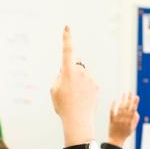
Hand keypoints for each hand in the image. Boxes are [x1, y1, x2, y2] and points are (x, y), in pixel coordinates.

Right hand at [50, 26, 98, 147]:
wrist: (78, 120)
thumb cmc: (63, 105)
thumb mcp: (54, 90)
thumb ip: (59, 77)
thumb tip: (66, 71)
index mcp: (68, 71)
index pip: (67, 51)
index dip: (67, 39)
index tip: (67, 28)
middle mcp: (81, 72)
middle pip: (75, 64)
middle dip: (70, 70)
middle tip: (66, 86)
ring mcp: (90, 78)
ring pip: (82, 74)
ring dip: (78, 81)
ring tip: (75, 96)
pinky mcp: (96, 85)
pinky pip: (89, 82)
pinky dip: (85, 88)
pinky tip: (82, 98)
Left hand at [108, 92, 139, 145]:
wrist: (116, 140)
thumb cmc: (125, 134)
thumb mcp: (133, 128)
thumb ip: (135, 119)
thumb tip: (135, 111)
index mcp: (130, 121)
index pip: (133, 110)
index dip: (135, 103)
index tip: (136, 96)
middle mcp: (124, 120)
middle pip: (127, 107)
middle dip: (129, 99)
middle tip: (130, 92)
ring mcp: (117, 120)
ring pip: (120, 108)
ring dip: (122, 100)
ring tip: (124, 93)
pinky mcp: (112, 120)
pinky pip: (112, 112)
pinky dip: (113, 106)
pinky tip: (114, 100)